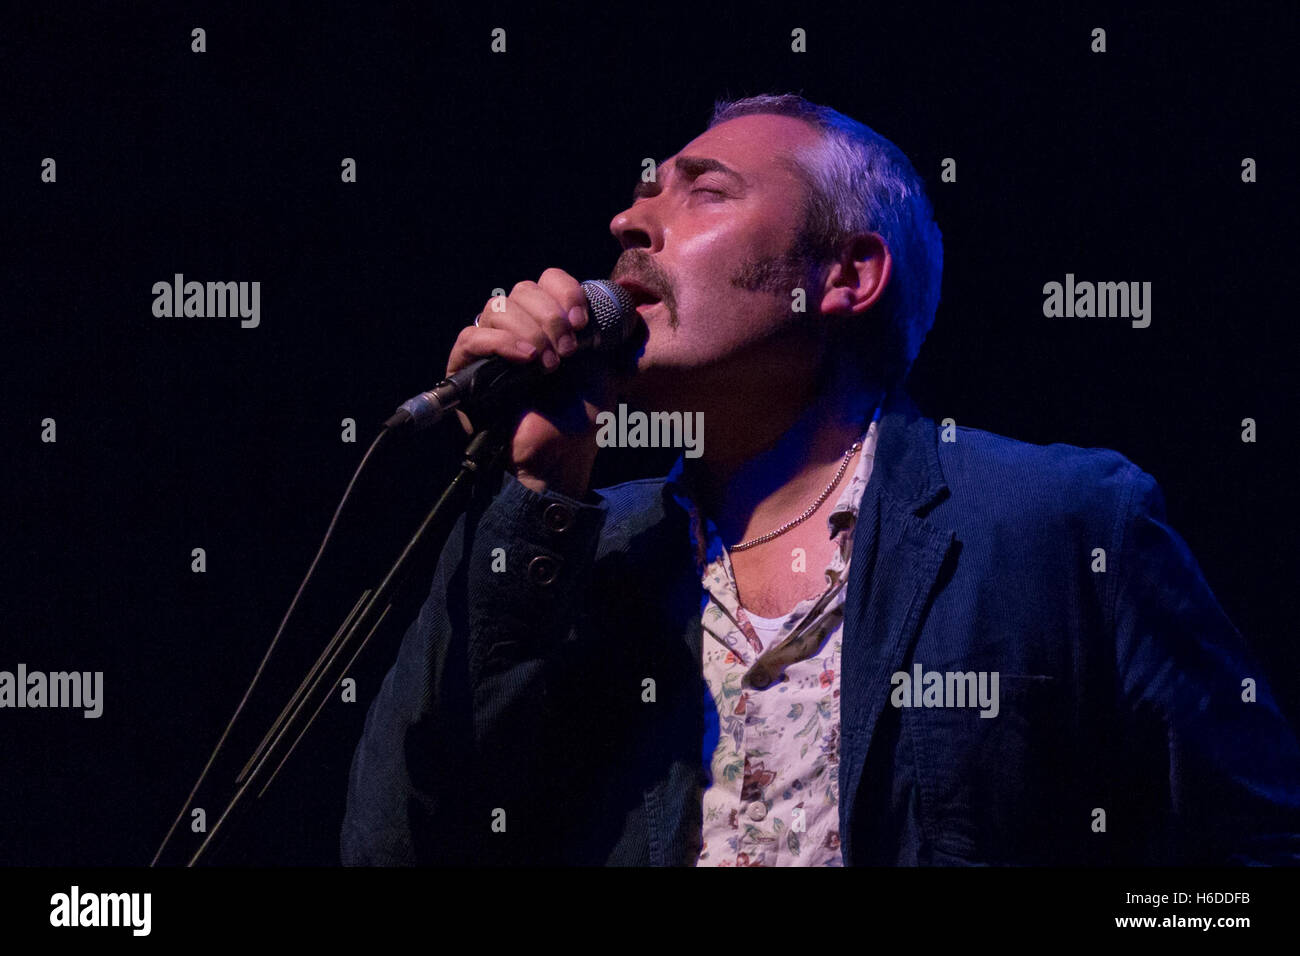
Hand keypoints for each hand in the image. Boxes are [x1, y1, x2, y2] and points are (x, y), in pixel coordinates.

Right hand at [447, 268, 614, 498]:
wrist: (563, 455)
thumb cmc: (583, 416)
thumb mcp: (607, 365)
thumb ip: (609, 331)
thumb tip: (619, 303)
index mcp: (549, 321)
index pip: (547, 280)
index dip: (564, 291)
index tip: (582, 321)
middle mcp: (517, 328)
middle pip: (521, 290)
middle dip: (550, 316)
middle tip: (568, 350)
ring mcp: (490, 348)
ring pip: (496, 309)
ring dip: (530, 331)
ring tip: (549, 364)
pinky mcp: (465, 369)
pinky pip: (472, 338)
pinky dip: (502, 343)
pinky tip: (527, 360)